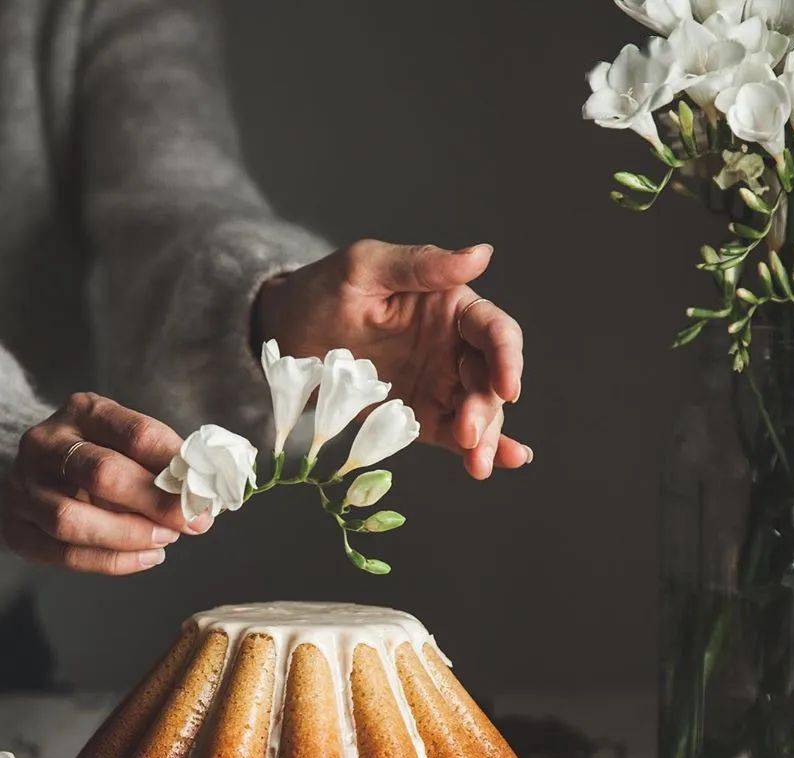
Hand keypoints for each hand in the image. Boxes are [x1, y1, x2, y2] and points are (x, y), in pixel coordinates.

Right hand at [4, 394, 210, 574]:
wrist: (39, 471)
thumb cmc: (100, 456)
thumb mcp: (128, 443)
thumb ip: (163, 463)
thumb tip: (205, 499)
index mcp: (82, 412)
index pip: (135, 434)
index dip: (174, 465)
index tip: (204, 493)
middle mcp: (44, 444)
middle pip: (100, 474)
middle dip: (154, 503)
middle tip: (190, 523)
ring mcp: (22, 487)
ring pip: (71, 521)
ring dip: (129, 536)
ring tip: (165, 540)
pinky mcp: (16, 528)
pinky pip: (63, 554)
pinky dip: (112, 562)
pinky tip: (147, 557)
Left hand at [258, 240, 528, 479]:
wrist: (286, 334)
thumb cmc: (324, 290)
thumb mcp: (366, 268)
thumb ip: (422, 265)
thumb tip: (482, 255)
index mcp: (450, 307)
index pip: (494, 332)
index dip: (507, 358)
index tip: (508, 387)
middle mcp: (452, 347)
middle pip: (488, 381)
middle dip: (486, 410)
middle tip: (467, 434)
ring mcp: (438, 385)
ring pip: (476, 413)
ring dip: (484, 440)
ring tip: (477, 466)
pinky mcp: (418, 417)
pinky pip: (451, 435)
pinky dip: (473, 452)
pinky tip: (488, 466)